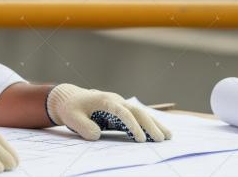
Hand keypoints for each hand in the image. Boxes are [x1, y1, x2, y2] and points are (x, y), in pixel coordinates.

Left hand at [45, 84, 171, 141]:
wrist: (69, 98)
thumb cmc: (70, 108)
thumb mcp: (72, 117)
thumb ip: (83, 126)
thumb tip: (97, 135)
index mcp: (104, 100)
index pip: (123, 112)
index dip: (133, 125)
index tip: (141, 139)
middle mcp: (115, 100)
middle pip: (137, 111)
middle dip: (150, 125)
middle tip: (162, 139)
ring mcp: (119, 104)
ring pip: (140, 112)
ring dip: (154, 124)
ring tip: (168, 136)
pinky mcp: (120, 110)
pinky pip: (137, 117)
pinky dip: (148, 124)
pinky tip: (158, 133)